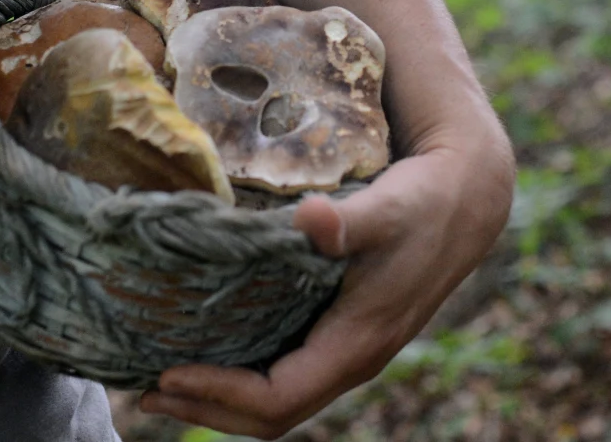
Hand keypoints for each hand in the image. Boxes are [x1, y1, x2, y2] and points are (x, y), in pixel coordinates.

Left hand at [139, 131, 513, 438]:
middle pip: (269, 414)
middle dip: (205, 407)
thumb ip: (348, 220)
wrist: (467, 196)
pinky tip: (211, 343)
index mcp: (356, 344)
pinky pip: (284, 370)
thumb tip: (311, 219)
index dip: (218, 395)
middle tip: (143, 389)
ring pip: (276, 395)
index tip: (166, 373)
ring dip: (218, 394)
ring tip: (162, 376)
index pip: (276, 399)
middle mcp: (350, 358)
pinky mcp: (342, 327)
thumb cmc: (424, 203)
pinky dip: (240, 370)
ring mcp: (346, 347)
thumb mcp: (387, 207)